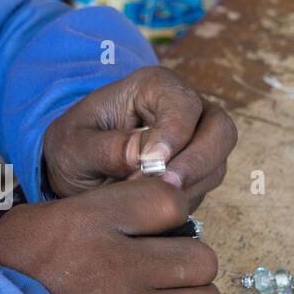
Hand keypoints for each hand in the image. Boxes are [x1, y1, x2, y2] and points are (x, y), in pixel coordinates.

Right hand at [0, 178, 219, 293]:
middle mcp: (124, 263)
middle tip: (166, 272)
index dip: (171, 212)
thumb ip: (87, 209)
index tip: (159, 225)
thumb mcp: (34, 217)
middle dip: (188, 263)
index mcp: (97, 221)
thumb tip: (122, 207)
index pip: (171, 200)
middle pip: (201, 256)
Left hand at [42, 66, 236, 213]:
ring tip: (147, 201)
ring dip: (189, 186)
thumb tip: (146, 158)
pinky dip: (184, 200)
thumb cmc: (73, 148)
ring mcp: (196, 141)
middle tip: (166, 189)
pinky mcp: (196, 172)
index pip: (184, 105)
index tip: (152, 165)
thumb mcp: (74, 147)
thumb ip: (107, 149)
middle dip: (197, 163)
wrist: (72, 169)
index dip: (174, 135)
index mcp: (154, 86)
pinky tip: (151, 207)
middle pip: (220, 130)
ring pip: (217, 163)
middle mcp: (185, 109)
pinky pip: (205, 188)